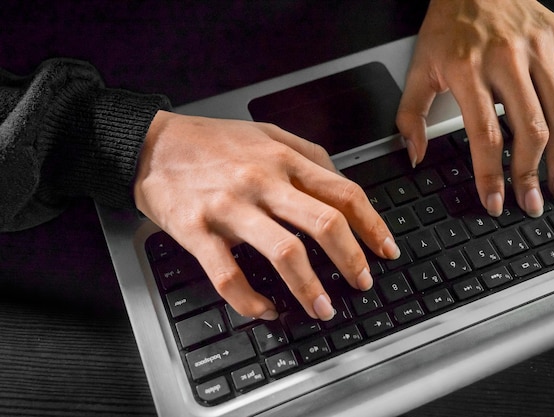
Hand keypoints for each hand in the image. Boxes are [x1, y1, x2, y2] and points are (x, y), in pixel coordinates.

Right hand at [134, 111, 399, 320]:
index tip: (386, 250)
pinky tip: (265, 310)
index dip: (372, 226)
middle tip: (362, 283)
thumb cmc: (211, 141)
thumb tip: (341, 184)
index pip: (344, 194)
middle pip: (324, 224)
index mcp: (284, 159)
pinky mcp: (197, 230)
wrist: (151, 143)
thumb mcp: (267, 134)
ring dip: (309, 289)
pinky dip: (250, 301)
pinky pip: (228, 275)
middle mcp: (263, 181)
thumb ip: (308, 155)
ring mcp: (230, 206)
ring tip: (323, 309)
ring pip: (284, 253)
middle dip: (352, 261)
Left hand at [397, 0, 553, 216]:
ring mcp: (538, 47)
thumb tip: (415, 154)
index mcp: (467, 69)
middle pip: (530, 129)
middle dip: (531, 175)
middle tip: (530, 203)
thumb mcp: (418, 68)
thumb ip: (410, 116)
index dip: (491, 174)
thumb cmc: (447, 24)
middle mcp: (506, 58)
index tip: (494, 201)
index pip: (484, 134)